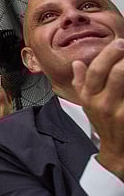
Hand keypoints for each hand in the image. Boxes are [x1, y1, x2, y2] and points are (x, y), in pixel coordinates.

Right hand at [72, 39, 123, 178]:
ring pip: (123, 81)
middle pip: (113, 73)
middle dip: (121, 56)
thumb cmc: (104, 126)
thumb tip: (77, 64)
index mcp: (89, 97)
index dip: (108, 55)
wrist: (118, 152)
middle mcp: (102, 104)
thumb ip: (81, 83)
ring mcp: (119, 111)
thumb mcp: (87, 104)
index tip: (119, 43)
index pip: (95, 71)